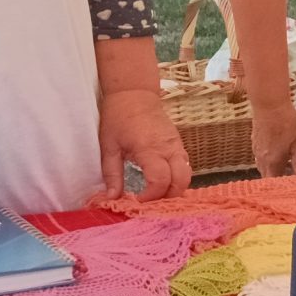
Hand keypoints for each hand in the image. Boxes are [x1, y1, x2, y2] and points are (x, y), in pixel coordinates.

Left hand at [93, 88, 191, 203]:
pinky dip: (177, 178)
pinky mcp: (179, 143)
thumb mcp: (109, 146)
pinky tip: (162, 181)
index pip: (160, 181)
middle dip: (168, 197)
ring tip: (156, 193)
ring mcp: (177, 145)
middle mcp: (168, 148)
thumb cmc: (118, 118)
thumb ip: (112, 174)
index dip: (152, 197)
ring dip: (174, 188)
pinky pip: (185, 165)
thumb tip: (112, 198)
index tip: (138, 201)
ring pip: (186, 175)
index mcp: (149, 149)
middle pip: (181, 182)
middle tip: (150, 201)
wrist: (134, 94)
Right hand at [249, 99, 295, 178]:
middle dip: (278, 179)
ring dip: (273, 168)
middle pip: (268, 176)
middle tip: (292, 175)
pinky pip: (260, 156)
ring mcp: (256, 149)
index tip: (293, 185)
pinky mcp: (255, 141)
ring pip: (263, 166)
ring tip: (287, 164)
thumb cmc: (285, 122)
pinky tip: (278, 150)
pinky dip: (268, 159)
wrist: (269, 103)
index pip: (275, 183)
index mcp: (272, 162)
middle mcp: (261, 159)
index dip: (284, 186)